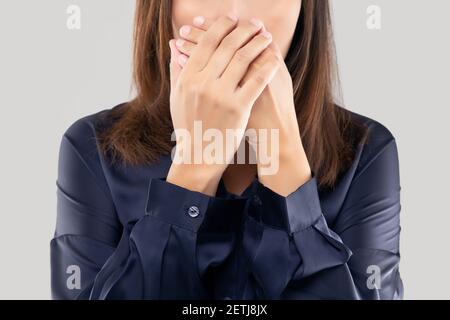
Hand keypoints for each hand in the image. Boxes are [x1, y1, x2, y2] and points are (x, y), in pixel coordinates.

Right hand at [167, 15, 278, 195]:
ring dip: (257, 43)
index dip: (221, 26)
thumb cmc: (188, 124)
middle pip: (227, 46)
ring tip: (266, 36)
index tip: (232, 18)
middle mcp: (203, 84)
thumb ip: (176, 68)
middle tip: (255, 23)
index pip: (207, 43)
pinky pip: (256, 81)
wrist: (198, 155)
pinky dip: (266, 67)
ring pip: (243, 59)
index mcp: (188, 78)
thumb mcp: (176, 96)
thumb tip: (174, 44)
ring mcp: (221, 96)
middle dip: (244, 30)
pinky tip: (274, 59)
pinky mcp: (238, 109)